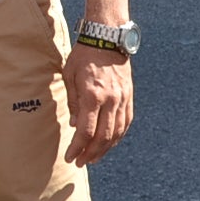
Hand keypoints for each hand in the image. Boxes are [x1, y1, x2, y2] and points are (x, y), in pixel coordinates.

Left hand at [61, 45, 133, 166]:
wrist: (107, 38)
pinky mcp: (129, 96)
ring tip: (94, 158)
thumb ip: (72, 102)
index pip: (86, 130)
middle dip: (91, 153)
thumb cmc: (83, 55)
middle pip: (103, 136)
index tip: (70, 157)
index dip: (78, 147)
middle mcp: (110, 100)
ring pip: (117, 132)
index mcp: (93, 95)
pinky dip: (118, 136)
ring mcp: (122, 98)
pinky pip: (126, 122)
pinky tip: (110, 143)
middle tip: (81, 162)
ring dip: (105, 148)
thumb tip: (73, 125)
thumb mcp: (70, 76)